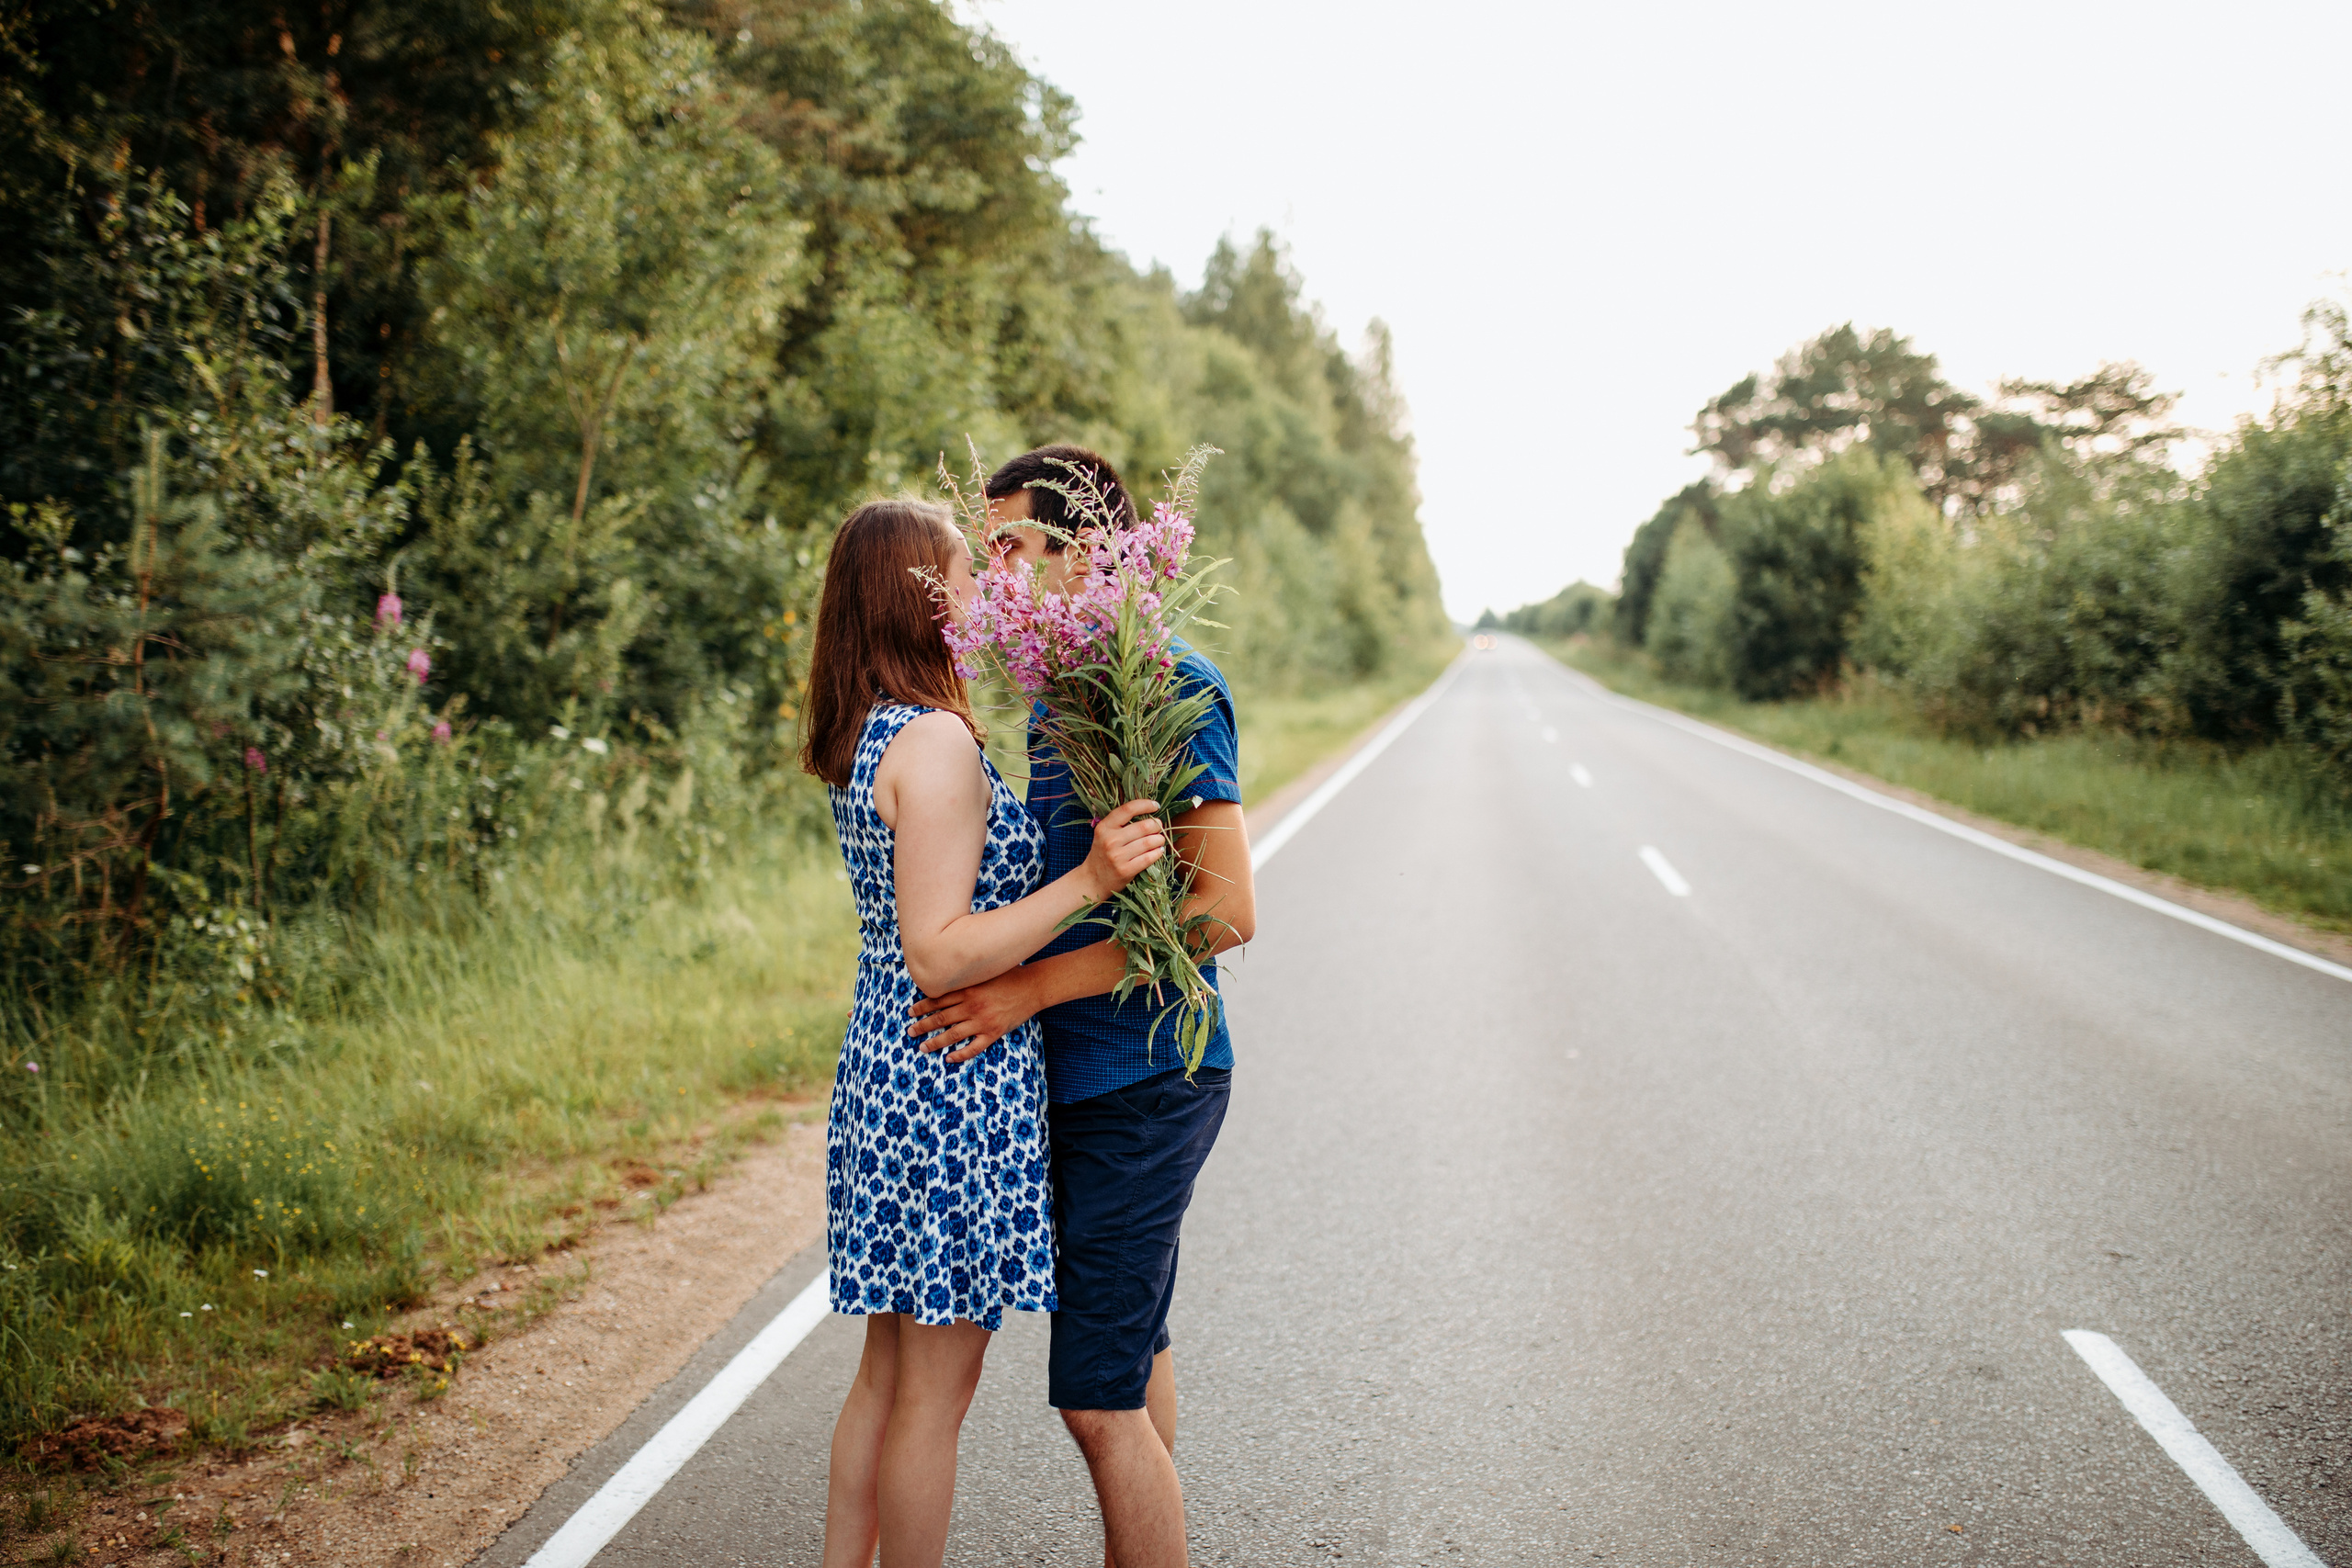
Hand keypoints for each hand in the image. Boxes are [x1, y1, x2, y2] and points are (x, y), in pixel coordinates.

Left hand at [909, 972, 1036, 1063]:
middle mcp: (972, 1006)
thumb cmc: (1010, 975)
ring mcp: (982, 1021)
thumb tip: (947, 976)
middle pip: (941, 1018)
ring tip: (923, 1047)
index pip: (938, 1000)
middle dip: (922, 1026)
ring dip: (935, 1042)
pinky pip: (973, 1048)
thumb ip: (967, 976)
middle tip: (910, 1031)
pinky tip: (949, 1058)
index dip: (922, 1007)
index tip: (910, 1012)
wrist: (1033, 986)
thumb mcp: (984, 971)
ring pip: (952, 1035)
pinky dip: (960, 1055)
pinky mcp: (993, 1032)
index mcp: (968, 990)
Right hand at [1082, 798, 1166, 900]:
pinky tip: (1159, 851)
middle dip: (1156, 825)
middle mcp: (1110, 840)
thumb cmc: (1102, 854)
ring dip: (1159, 839)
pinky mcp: (1125, 870)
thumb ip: (1120, 823)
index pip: (1128, 809)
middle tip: (1159, 827)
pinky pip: (1148, 858)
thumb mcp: (1104, 834)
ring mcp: (1117, 856)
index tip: (1155, 805)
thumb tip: (1147, 813)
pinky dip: (1157, 853)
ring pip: (1148, 842)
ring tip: (1160, 840)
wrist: (1092, 879)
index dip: (1145, 805)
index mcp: (1104, 827)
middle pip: (1143, 826)